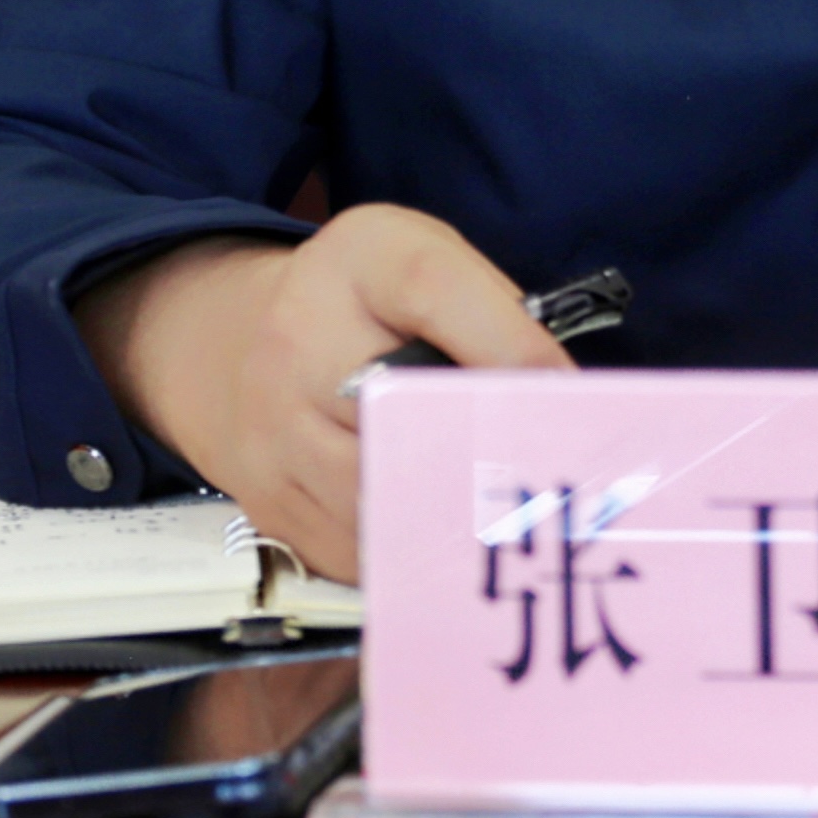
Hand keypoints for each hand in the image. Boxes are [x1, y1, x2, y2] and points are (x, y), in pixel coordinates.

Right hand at [74, 204, 570, 579]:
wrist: (253, 340)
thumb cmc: (370, 304)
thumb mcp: (433, 266)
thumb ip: (497, 315)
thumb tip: (562, 399)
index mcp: (360, 263)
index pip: (432, 288)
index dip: (506, 347)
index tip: (565, 395)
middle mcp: (296, 345)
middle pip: (409, 425)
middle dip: (488, 462)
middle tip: (555, 489)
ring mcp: (272, 434)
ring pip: (386, 506)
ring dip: (454, 520)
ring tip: (509, 520)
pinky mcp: (269, 505)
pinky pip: (359, 554)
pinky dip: (411, 551)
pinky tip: (442, 532)